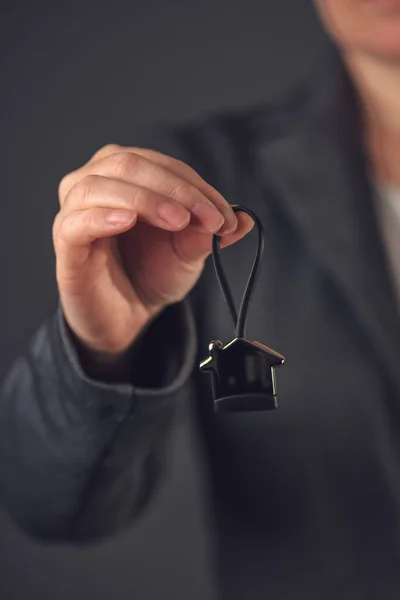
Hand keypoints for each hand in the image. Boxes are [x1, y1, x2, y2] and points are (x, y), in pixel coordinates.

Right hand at [53, 143, 253, 356]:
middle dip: (175, 189)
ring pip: (99, 185)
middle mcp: (96, 184)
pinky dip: (102, 216)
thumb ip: (209, 232)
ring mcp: (75, 212)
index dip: (196, 186)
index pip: (162, 165)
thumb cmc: (151, 274)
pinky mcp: (66, 245)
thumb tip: (245, 217)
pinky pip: (75, 222)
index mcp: (127, 177)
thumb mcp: (188, 252)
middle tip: (207, 218)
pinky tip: (128, 221)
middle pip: (129, 164)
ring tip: (177, 220)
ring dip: (144, 198)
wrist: (127, 316)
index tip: (225, 216)